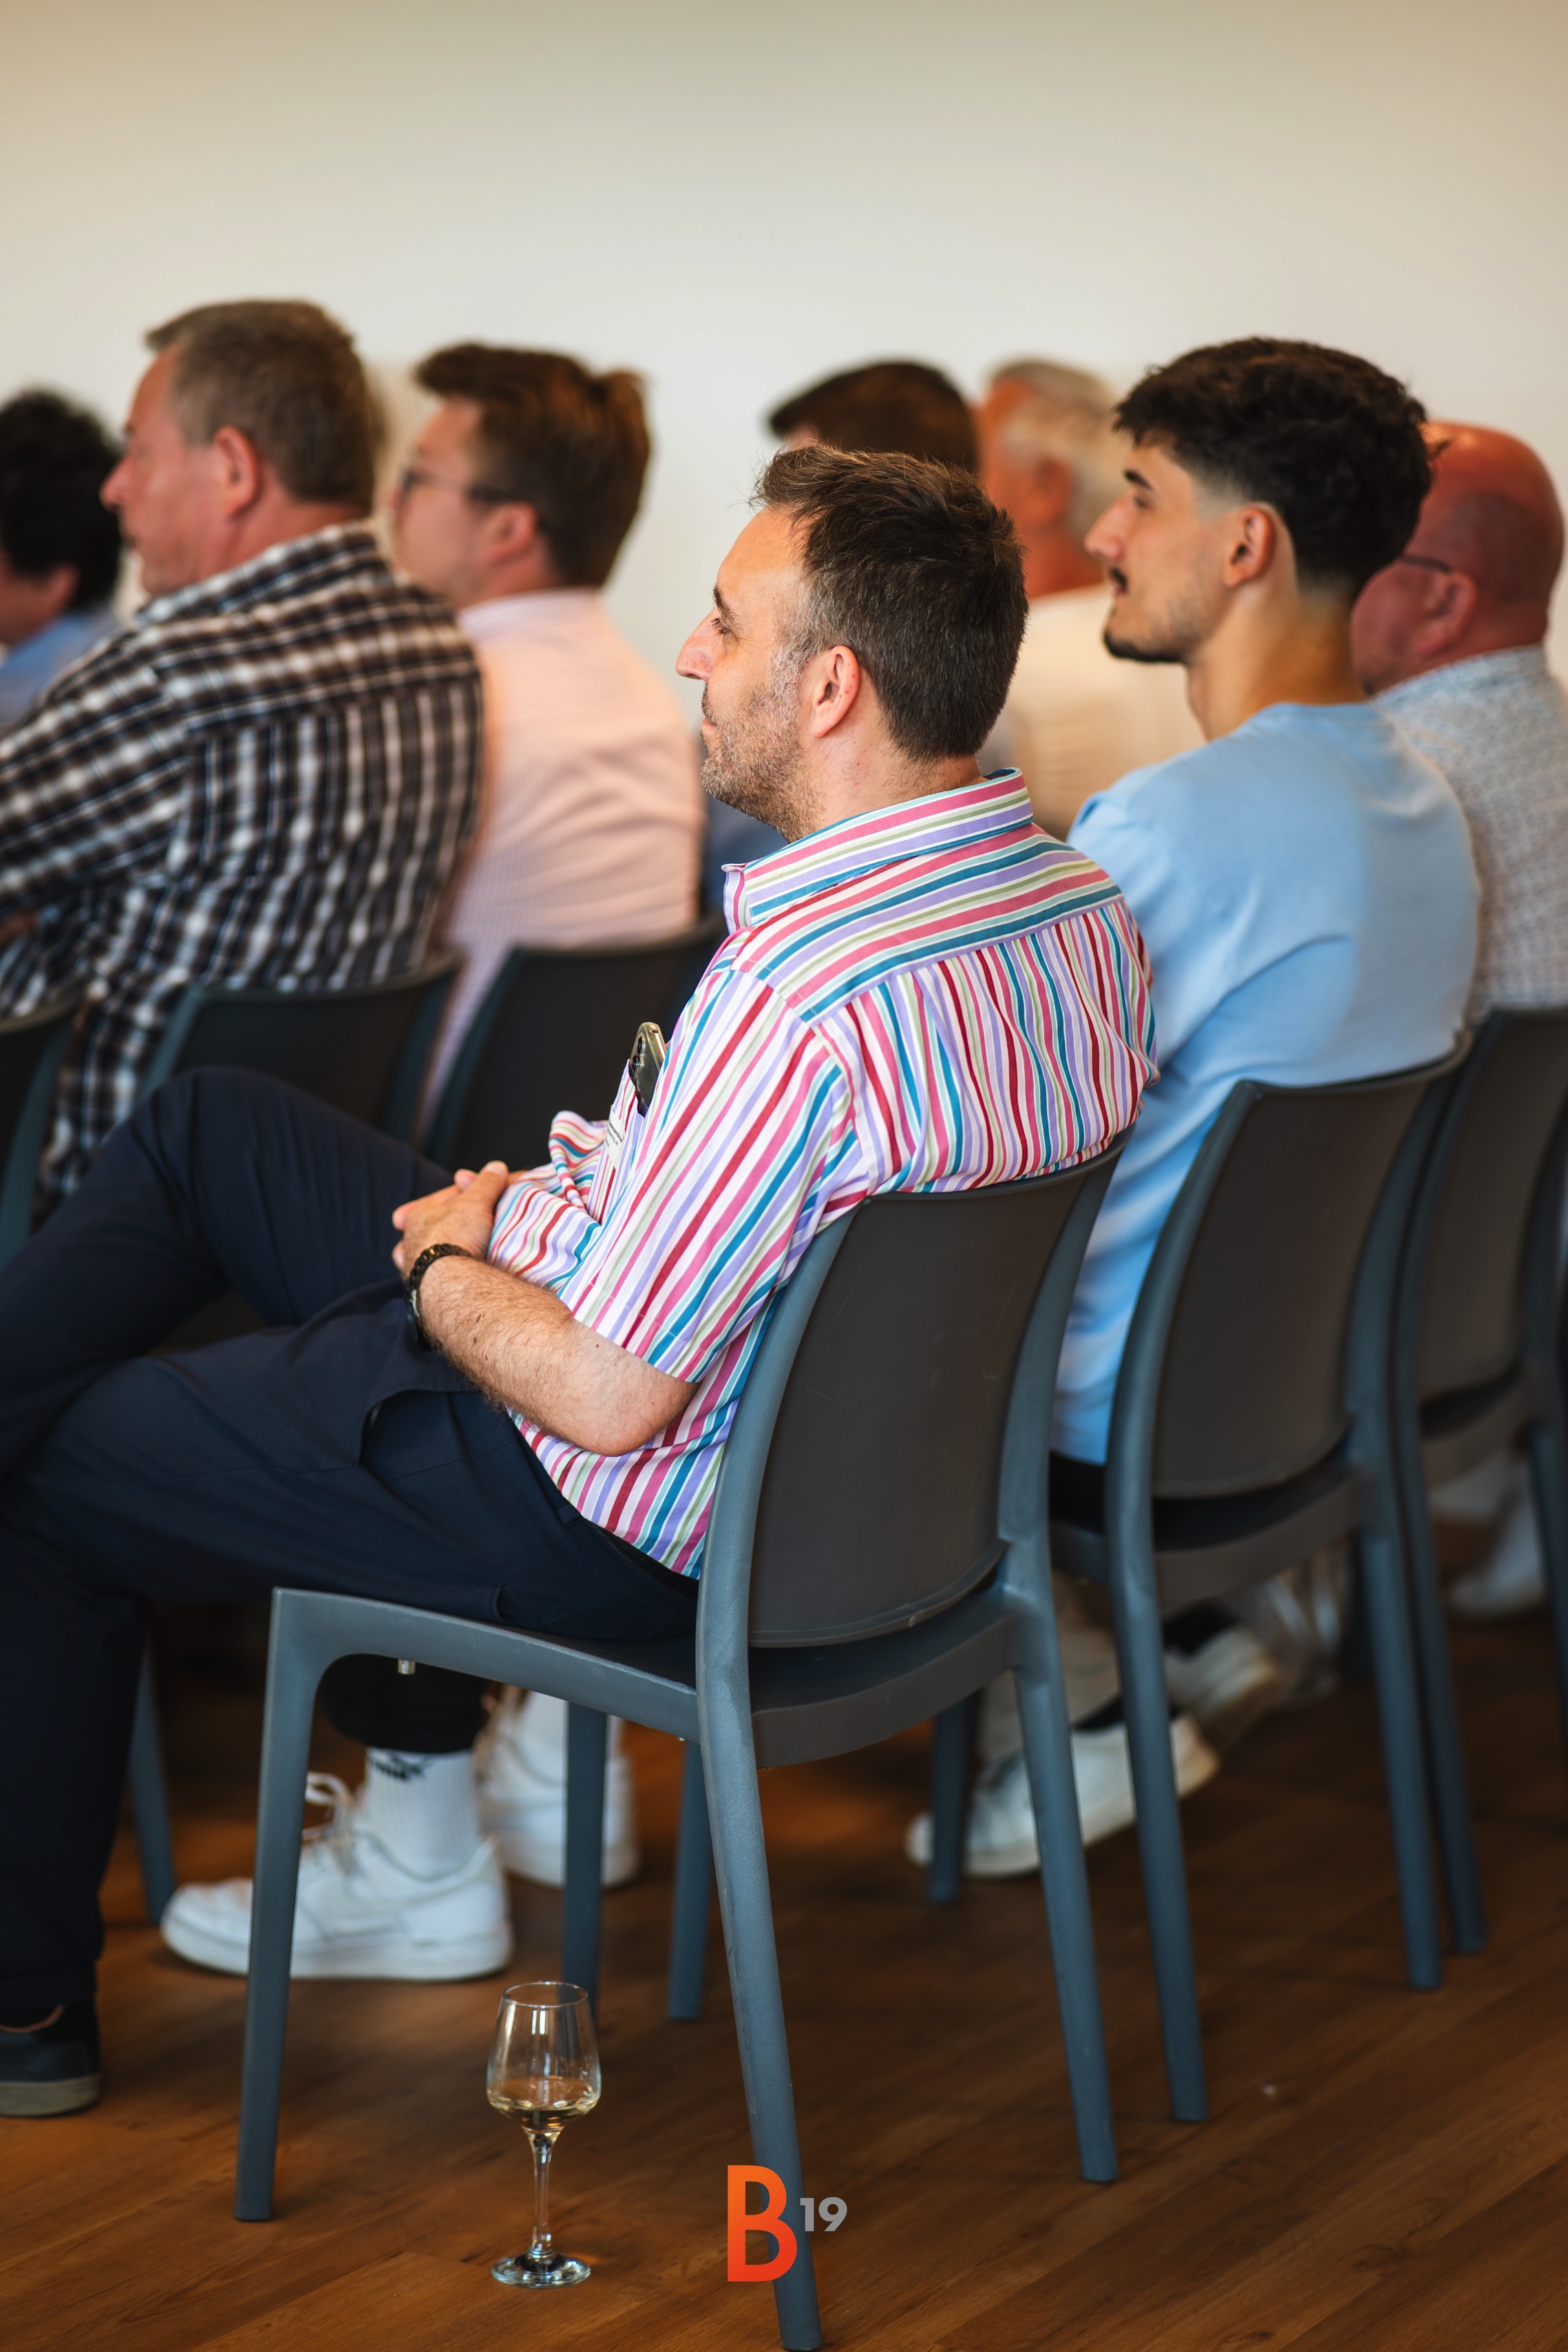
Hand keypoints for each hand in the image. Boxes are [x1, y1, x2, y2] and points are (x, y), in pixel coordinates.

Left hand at [390, 1161, 512, 1276]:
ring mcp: (413, 1266)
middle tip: (465, 1222)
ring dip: (438, 1249)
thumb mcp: (477, 1201)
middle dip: (446, 1221)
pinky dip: (440, 1272)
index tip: (483, 1193)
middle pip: (433, 1224)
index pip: (446, 1197)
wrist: (450, 1283)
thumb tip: (495, 1166)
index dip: (467, 1192)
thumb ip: (486, 1183)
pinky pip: (431, 1275)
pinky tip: (451, 1275)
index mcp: (420, 1213)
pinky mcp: (422, 1290)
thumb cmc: (458, 1235)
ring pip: (426, 1252)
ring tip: (457, 1251)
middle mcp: (410, 1239)